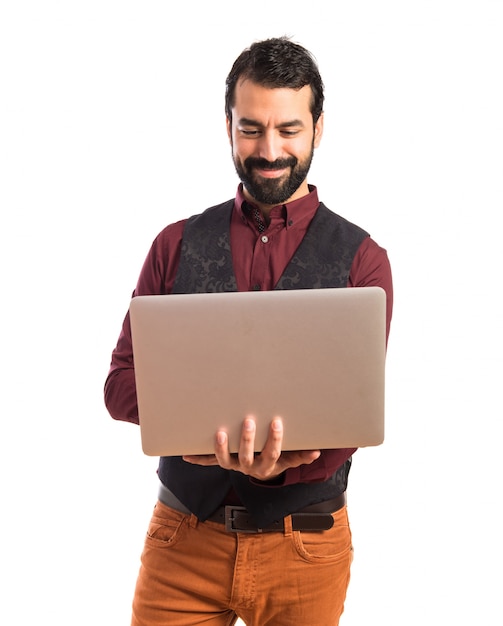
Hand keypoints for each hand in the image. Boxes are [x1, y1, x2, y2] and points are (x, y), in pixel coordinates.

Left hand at [182, 417, 320, 480]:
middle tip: (248, 421)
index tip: (277, 422)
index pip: (272, 452)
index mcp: (267, 464)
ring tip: (220, 433)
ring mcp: (234, 464)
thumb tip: (317, 452)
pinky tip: (185, 456)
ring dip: (221, 448)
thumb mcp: (290, 458)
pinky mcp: (222, 461)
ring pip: (225, 460)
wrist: (261, 470)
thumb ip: (301, 455)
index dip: (275, 439)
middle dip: (247, 439)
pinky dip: (198, 458)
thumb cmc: (276, 458)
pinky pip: (209, 461)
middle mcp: (248, 467)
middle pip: (246, 456)